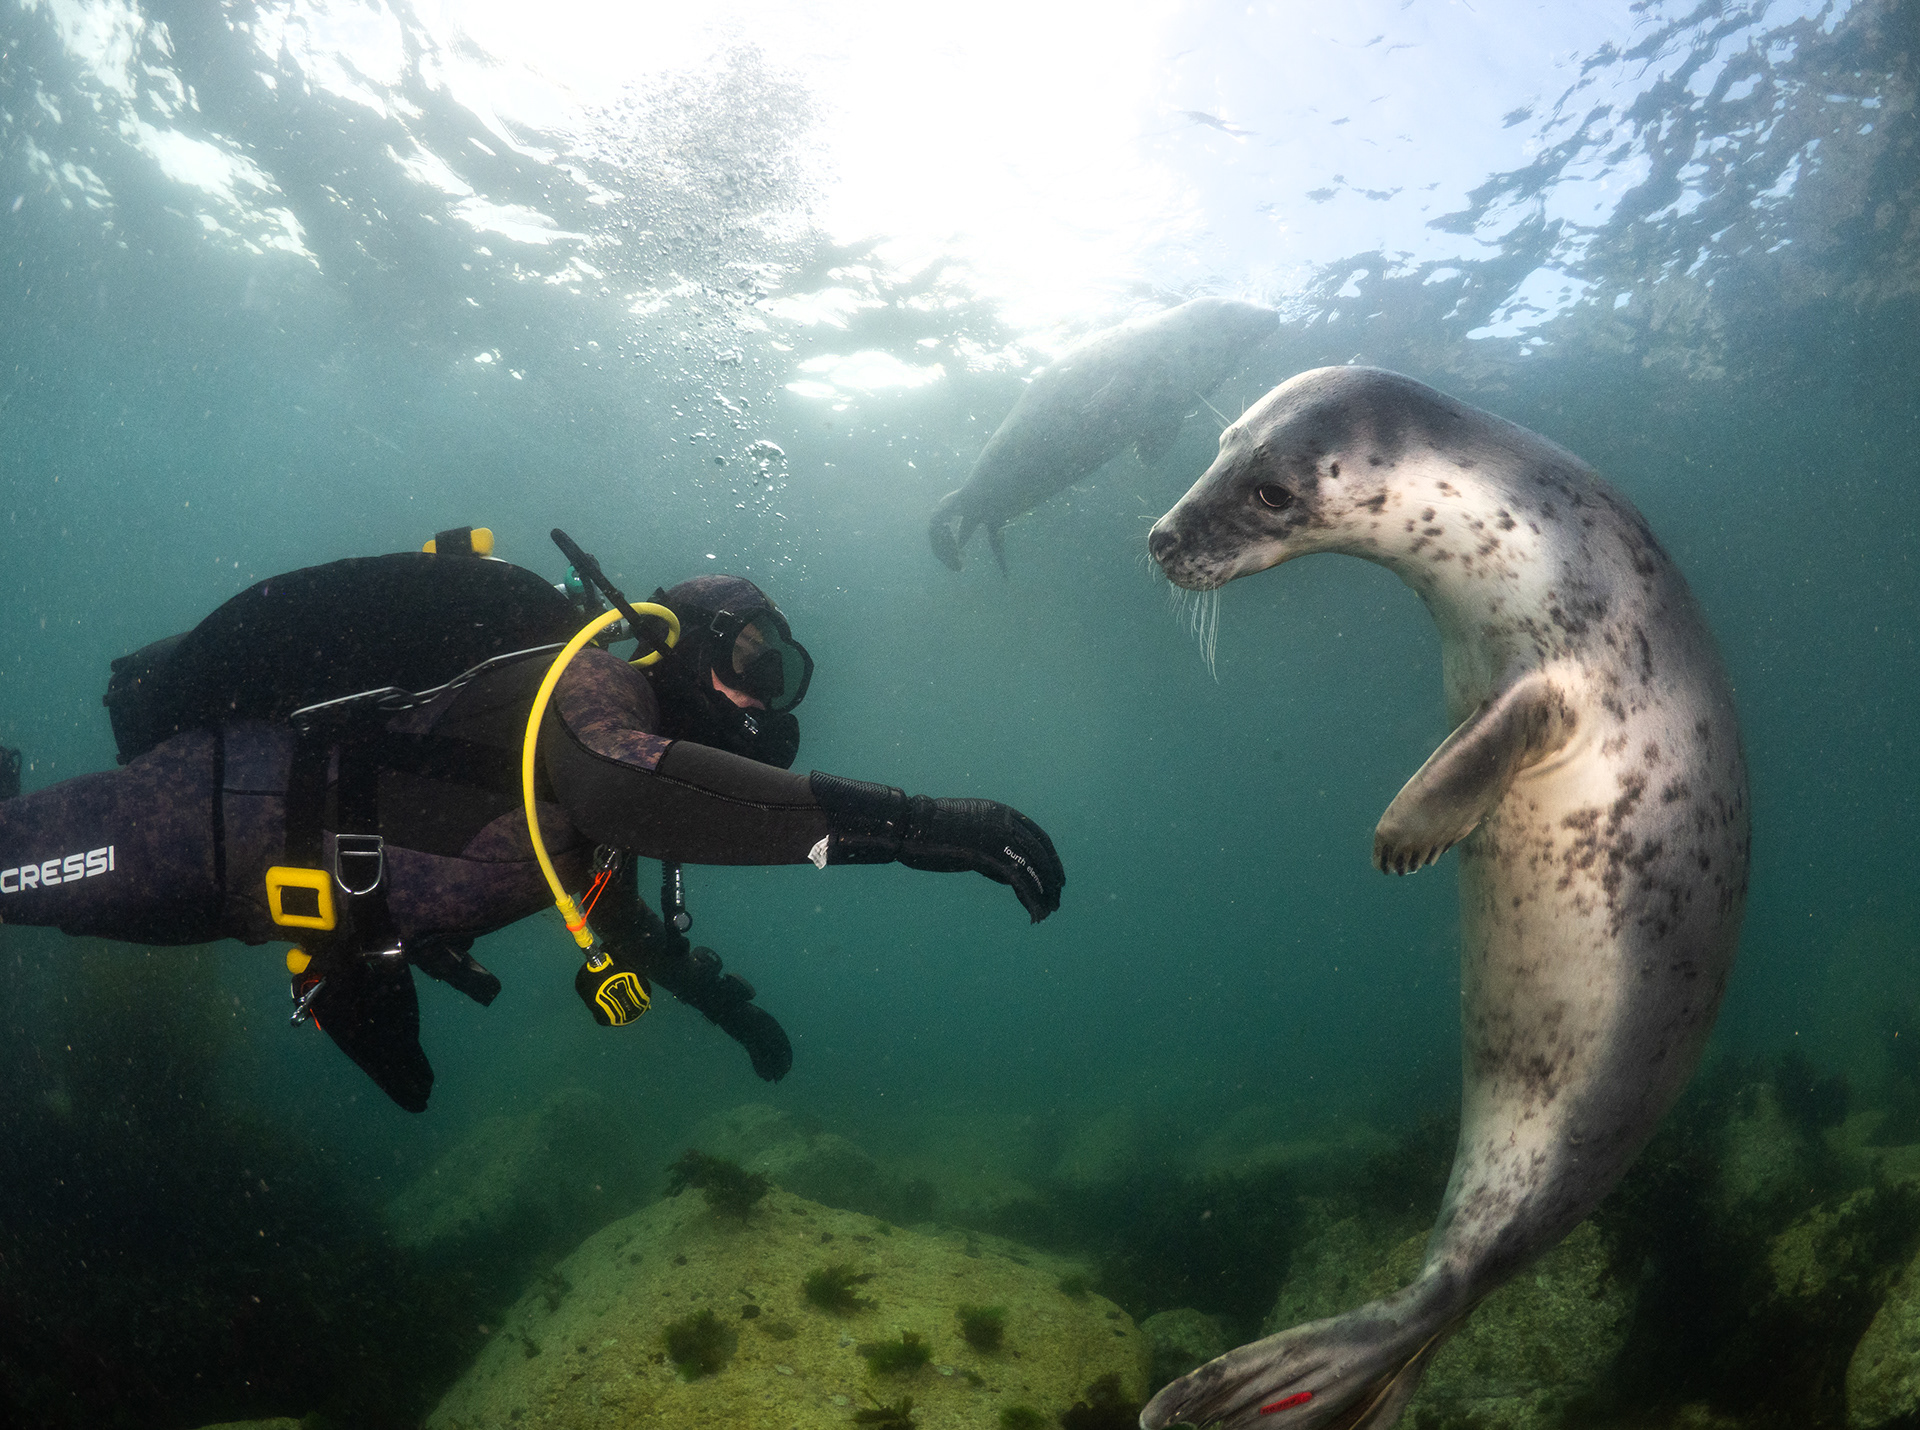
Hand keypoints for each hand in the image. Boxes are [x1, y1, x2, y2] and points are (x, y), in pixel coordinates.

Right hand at [809, 773, 1065, 922]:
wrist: (910, 826)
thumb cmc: (930, 833)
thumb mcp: (968, 835)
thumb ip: (990, 850)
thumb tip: (1006, 874)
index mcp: (1002, 812)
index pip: (1038, 836)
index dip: (1051, 858)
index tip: (1057, 878)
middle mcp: (1005, 821)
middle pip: (1040, 852)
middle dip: (1051, 878)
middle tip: (1057, 900)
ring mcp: (997, 836)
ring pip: (1033, 867)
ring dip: (1044, 892)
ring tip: (1048, 912)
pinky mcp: (988, 854)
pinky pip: (1019, 880)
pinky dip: (1030, 899)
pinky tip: (1035, 914)